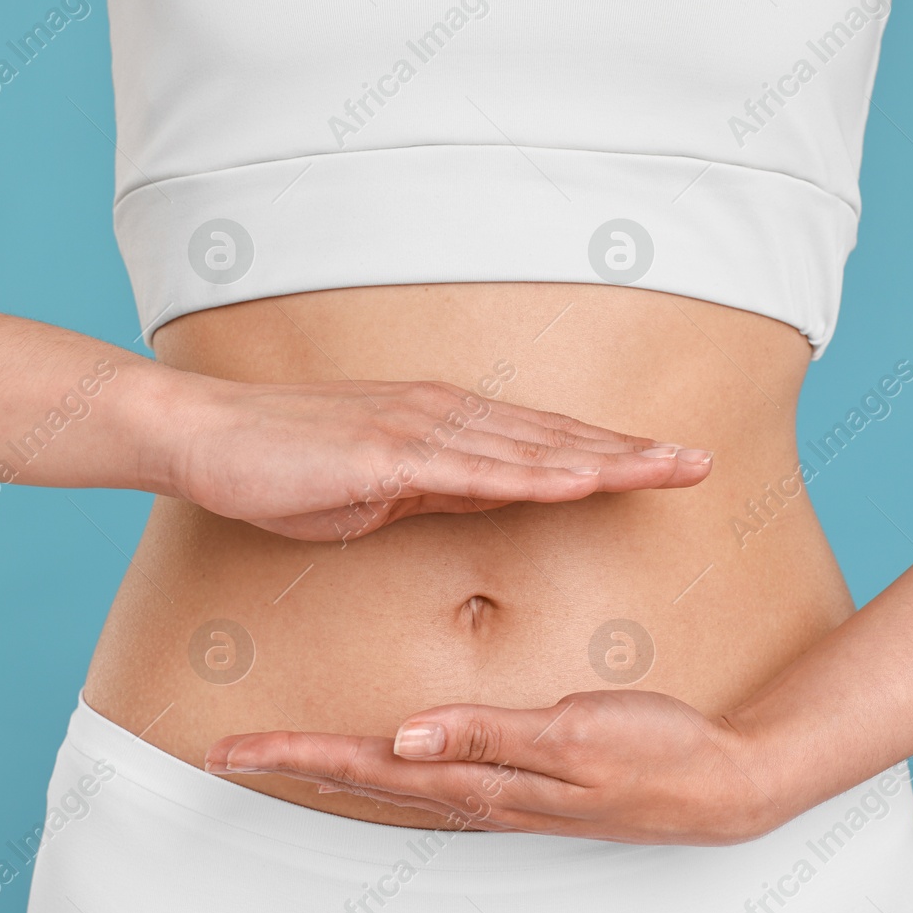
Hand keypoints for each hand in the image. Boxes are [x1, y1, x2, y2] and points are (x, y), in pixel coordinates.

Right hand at [152, 371, 712, 540]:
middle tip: (703, 462)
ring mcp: (419, 430)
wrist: (210, 437)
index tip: (667, 465)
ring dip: (606, 459)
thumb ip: (443, 489)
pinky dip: (535, 475)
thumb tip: (497, 496)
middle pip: (556, 439)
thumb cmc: (287, 467)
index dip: (611, 454)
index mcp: (446, 426)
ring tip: (669, 469)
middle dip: (633, 452)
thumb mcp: (381, 491)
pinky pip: (475, 470)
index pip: (545, 443)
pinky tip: (583, 481)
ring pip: (532, 449)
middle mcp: (444, 416)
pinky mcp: (387, 454)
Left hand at [203, 690, 784, 843]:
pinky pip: (437, 774)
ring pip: (396, 779)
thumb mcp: (578, 736)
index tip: (236, 749)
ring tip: (283, 751)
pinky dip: (391, 762)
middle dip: (295, 764)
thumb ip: (491, 734)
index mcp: (485, 778)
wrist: (726, 783)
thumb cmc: (660, 755)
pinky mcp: (525, 778)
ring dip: (333, 765)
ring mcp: (502, 790)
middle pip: (367, 778)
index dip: (299, 756)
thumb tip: (406, 735)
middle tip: (230, 752)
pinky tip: (386, 751)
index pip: (370, 766)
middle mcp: (481, 790)